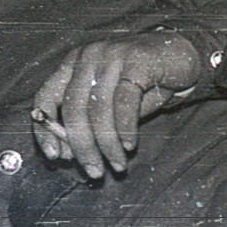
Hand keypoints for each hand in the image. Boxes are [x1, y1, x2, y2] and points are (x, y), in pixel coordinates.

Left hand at [30, 31, 202, 178]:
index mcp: (72, 64)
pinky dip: (125, 127)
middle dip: (81, 145)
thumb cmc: (142, 82)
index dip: (45, 128)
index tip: (53, 156)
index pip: (45, 96)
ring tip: (116, 164)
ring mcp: (110, 56)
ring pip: (99, 108)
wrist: (181, 55)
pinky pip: (125, 101)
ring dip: (107, 143)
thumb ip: (90, 122)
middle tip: (93, 171)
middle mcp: (86, 57)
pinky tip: (129, 145)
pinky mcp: (136, 61)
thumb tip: (68, 153)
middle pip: (73, 107)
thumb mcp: (111, 102)